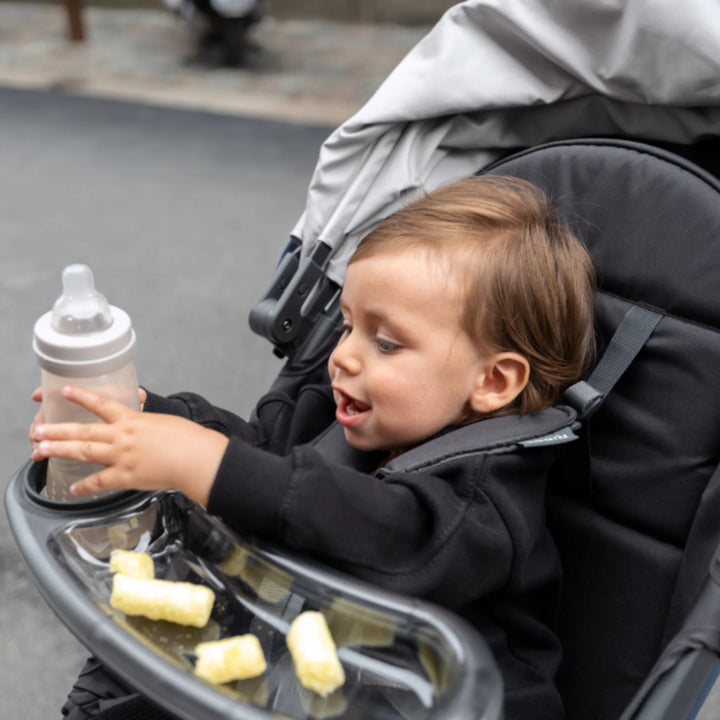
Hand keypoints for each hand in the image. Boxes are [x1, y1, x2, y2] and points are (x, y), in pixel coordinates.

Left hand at [30, 385, 227, 504]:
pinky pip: (100, 482)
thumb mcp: (164, 421)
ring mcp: (122, 457)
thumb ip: (146, 422)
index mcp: (133, 420)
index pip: (101, 404)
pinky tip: (74, 488)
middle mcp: (123, 437)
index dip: (81, 397)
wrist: (197, 458)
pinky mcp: (127, 477)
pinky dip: (85, 486)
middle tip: (38, 429)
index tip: (65, 392)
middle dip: (57, 430)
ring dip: (60, 451)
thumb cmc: (188, 439)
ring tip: (42, 450)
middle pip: (83, 431)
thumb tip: (142, 421)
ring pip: (84, 452)